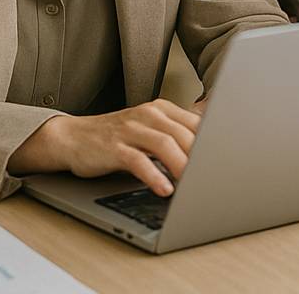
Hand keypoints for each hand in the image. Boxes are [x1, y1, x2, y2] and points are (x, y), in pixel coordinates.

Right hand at [8, 99, 199, 195]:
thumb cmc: (117, 137)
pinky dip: (154, 176)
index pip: (197, 124)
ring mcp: (131, 130)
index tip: (227, 161)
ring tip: (195, 185)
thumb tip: (213, 141)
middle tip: (214, 178)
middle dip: (202, 157)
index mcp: (161, 109)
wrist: (72, 137)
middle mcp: (148, 115)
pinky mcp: (114, 148)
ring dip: (183, 166)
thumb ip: (178, 132)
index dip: (213, 143)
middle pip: (185, 134)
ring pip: (166, 145)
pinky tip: (164, 189)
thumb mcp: (150, 129)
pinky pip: (138, 161)